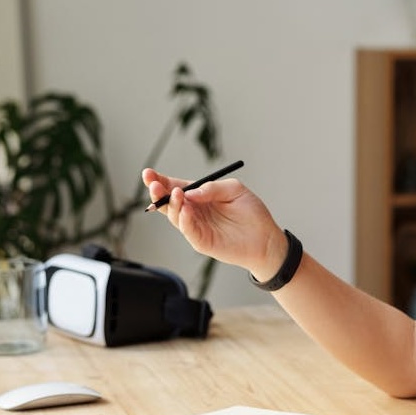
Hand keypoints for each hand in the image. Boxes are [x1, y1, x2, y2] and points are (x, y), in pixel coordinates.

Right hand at [142, 168, 287, 277]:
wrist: (266, 238)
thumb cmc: (251, 213)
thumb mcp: (234, 189)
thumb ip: (212, 187)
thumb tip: (191, 192)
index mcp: (198, 196)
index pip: (174, 187)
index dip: (160, 181)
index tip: (149, 173)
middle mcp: (193, 211)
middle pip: (168, 201)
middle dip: (157, 192)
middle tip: (153, 184)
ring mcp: (195, 227)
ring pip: (174, 216)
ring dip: (171, 204)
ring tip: (176, 194)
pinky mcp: (201, 241)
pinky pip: (188, 230)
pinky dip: (184, 220)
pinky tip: (185, 210)